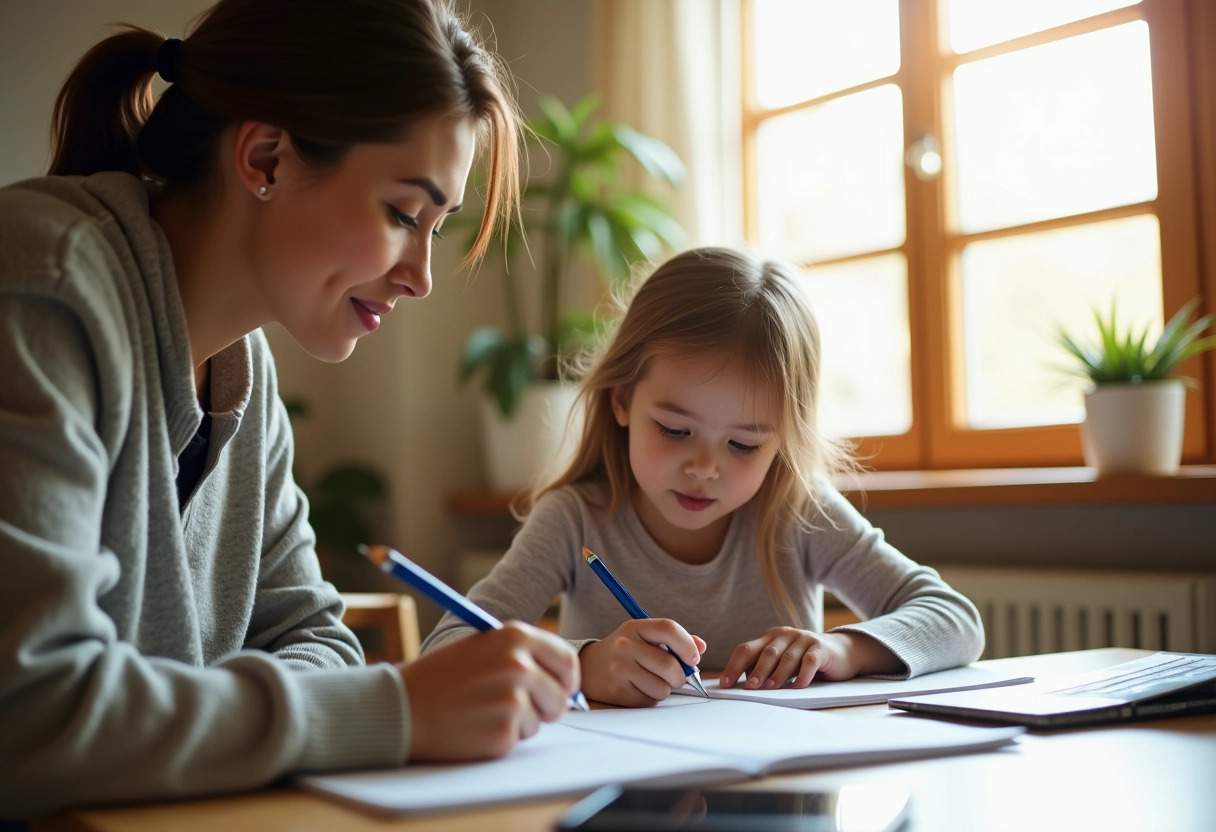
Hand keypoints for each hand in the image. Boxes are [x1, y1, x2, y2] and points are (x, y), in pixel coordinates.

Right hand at [399, 621, 579, 761]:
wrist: (401, 706)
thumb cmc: (441, 677)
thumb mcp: (483, 648)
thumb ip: (522, 656)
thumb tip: (565, 680)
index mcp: (514, 636)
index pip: (566, 660)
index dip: (566, 679)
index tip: (560, 689)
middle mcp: (518, 665)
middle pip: (560, 695)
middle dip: (546, 706)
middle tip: (517, 708)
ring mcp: (512, 700)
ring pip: (540, 720)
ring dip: (520, 722)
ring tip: (483, 711)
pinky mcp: (503, 732)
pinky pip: (519, 739)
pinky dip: (501, 738)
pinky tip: (475, 726)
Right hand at [579, 619, 706, 706]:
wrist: (589, 667)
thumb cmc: (625, 651)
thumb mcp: (644, 637)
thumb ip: (673, 639)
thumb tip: (701, 647)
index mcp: (635, 627)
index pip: (668, 628)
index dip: (687, 645)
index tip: (693, 658)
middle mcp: (625, 645)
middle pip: (669, 664)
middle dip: (680, 676)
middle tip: (676, 677)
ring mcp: (619, 669)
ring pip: (662, 687)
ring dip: (665, 689)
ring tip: (652, 681)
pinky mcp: (617, 691)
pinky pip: (650, 700)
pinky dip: (651, 698)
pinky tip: (639, 688)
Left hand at [718, 628, 899, 689]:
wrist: (842, 652)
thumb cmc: (805, 660)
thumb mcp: (782, 661)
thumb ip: (763, 668)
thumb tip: (738, 685)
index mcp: (770, 637)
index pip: (746, 649)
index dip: (734, 666)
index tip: (725, 683)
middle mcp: (785, 635)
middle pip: (766, 653)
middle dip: (756, 671)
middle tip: (748, 687)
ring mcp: (803, 639)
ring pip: (787, 657)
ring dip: (777, 674)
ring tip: (770, 688)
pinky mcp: (821, 648)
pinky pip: (810, 662)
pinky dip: (803, 675)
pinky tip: (798, 686)